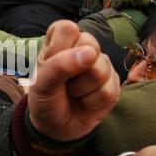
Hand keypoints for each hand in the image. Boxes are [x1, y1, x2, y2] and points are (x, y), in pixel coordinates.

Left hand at [28, 20, 119, 141]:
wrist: (55, 127)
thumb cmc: (45, 99)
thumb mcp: (41, 84)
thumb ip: (59, 65)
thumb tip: (91, 53)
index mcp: (60, 41)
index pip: (67, 28)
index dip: (59, 48)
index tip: (50, 65)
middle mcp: (83, 48)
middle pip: (90, 44)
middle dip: (73, 70)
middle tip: (63, 82)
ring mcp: (101, 65)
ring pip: (101, 69)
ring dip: (81, 89)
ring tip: (73, 93)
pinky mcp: (114, 84)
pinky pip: (109, 90)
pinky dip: (91, 102)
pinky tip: (84, 103)